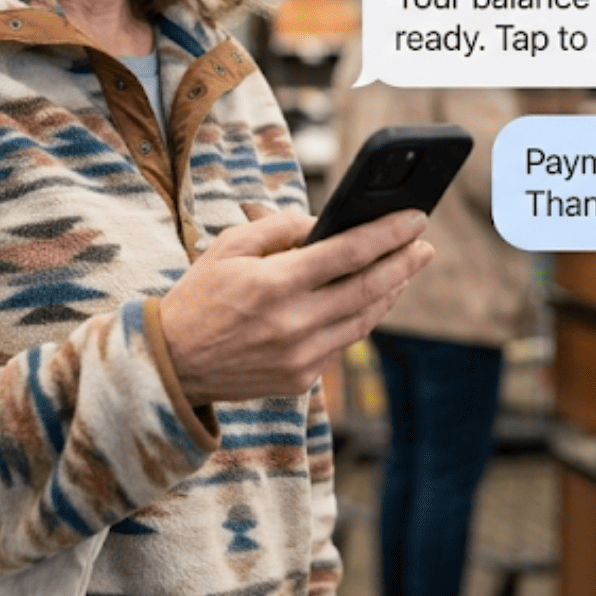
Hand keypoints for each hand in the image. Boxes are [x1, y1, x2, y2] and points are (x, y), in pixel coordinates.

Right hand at [159, 207, 432, 405]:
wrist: (171, 364)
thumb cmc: (199, 296)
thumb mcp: (229, 247)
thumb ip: (279, 229)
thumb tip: (325, 223)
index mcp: (275, 283)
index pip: (348, 252)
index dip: (388, 234)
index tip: (414, 218)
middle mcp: (294, 322)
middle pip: (368, 288)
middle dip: (403, 263)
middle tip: (424, 245)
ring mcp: (300, 355)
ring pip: (363, 320)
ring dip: (390, 292)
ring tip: (406, 269)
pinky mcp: (300, 378)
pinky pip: (342, 343)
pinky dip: (361, 317)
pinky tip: (371, 300)